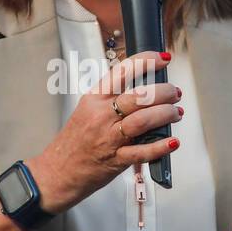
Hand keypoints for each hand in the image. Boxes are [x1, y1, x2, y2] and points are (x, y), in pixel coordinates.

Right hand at [29, 49, 180, 212]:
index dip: (146, 61)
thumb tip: (145, 91)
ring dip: (166, 113)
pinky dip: (161, 145)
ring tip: (175, 112)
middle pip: (139, 96)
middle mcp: (101, 115)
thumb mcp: (88, 111)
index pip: (122, 71)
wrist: (56, 172)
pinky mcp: (115, 160)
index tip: (163, 58)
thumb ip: (112, 100)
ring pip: (143, 120)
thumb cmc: (74, 142)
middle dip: (164, 91)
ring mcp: (108, 138)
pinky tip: (173, 141)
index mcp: (93, 98)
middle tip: (174, 92)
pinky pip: (143, 152)